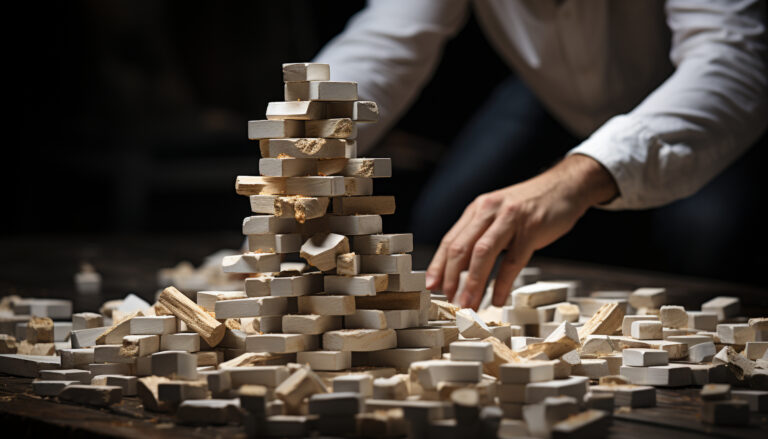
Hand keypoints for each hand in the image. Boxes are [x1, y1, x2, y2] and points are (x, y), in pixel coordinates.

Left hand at [425, 154, 617, 308]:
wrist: (565, 186)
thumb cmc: (530, 205)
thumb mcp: (498, 214)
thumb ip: (480, 236)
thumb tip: (460, 269)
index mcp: (478, 209)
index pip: (450, 240)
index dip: (439, 265)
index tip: (431, 286)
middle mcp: (489, 211)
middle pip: (462, 248)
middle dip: (452, 278)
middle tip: (449, 300)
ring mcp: (510, 219)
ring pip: (483, 255)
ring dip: (473, 284)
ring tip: (468, 304)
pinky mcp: (531, 229)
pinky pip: (512, 261)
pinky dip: (502, 283)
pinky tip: (497, 299)